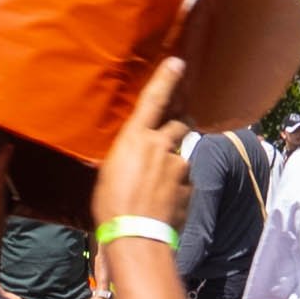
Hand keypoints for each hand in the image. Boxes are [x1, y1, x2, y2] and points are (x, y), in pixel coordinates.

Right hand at [91, 58, 193, 232]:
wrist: (136, 236)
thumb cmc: (110, 204)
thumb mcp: (109, 172)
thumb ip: (129, 155)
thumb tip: (136, 154)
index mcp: (136, 139)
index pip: (154, 101)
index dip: (167, 80)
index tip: (179, 62)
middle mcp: (162, 146)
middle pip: (179, 125)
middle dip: (177, 126)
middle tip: (168, 134)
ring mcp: (180, 166)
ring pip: (179, 157)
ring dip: (172, 165)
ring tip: (154, 186)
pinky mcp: (190, 186)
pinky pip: (184, 180)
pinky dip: (176, 186)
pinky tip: (161, 201)